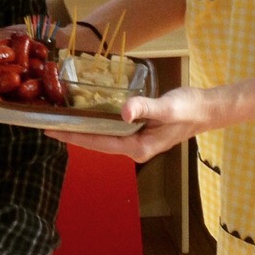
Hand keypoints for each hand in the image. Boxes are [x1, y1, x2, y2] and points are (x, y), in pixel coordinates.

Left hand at [47, 85, 212, 162]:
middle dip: (73, 134)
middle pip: (96, 142)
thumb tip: (124, 112)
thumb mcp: (168, 107)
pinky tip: (88, 114)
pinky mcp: (140, 132)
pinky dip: (97, 123)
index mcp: (138, 147)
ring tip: (62, 120)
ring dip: (83, 129)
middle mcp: (134, 148)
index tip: (51, 130)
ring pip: (103, 137)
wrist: (207, 109)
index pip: (98, 142)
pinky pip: (112, 130)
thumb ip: (145, 108)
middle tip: (48, 124)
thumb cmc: (189, 108)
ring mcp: (137, 141)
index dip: (73, 136)